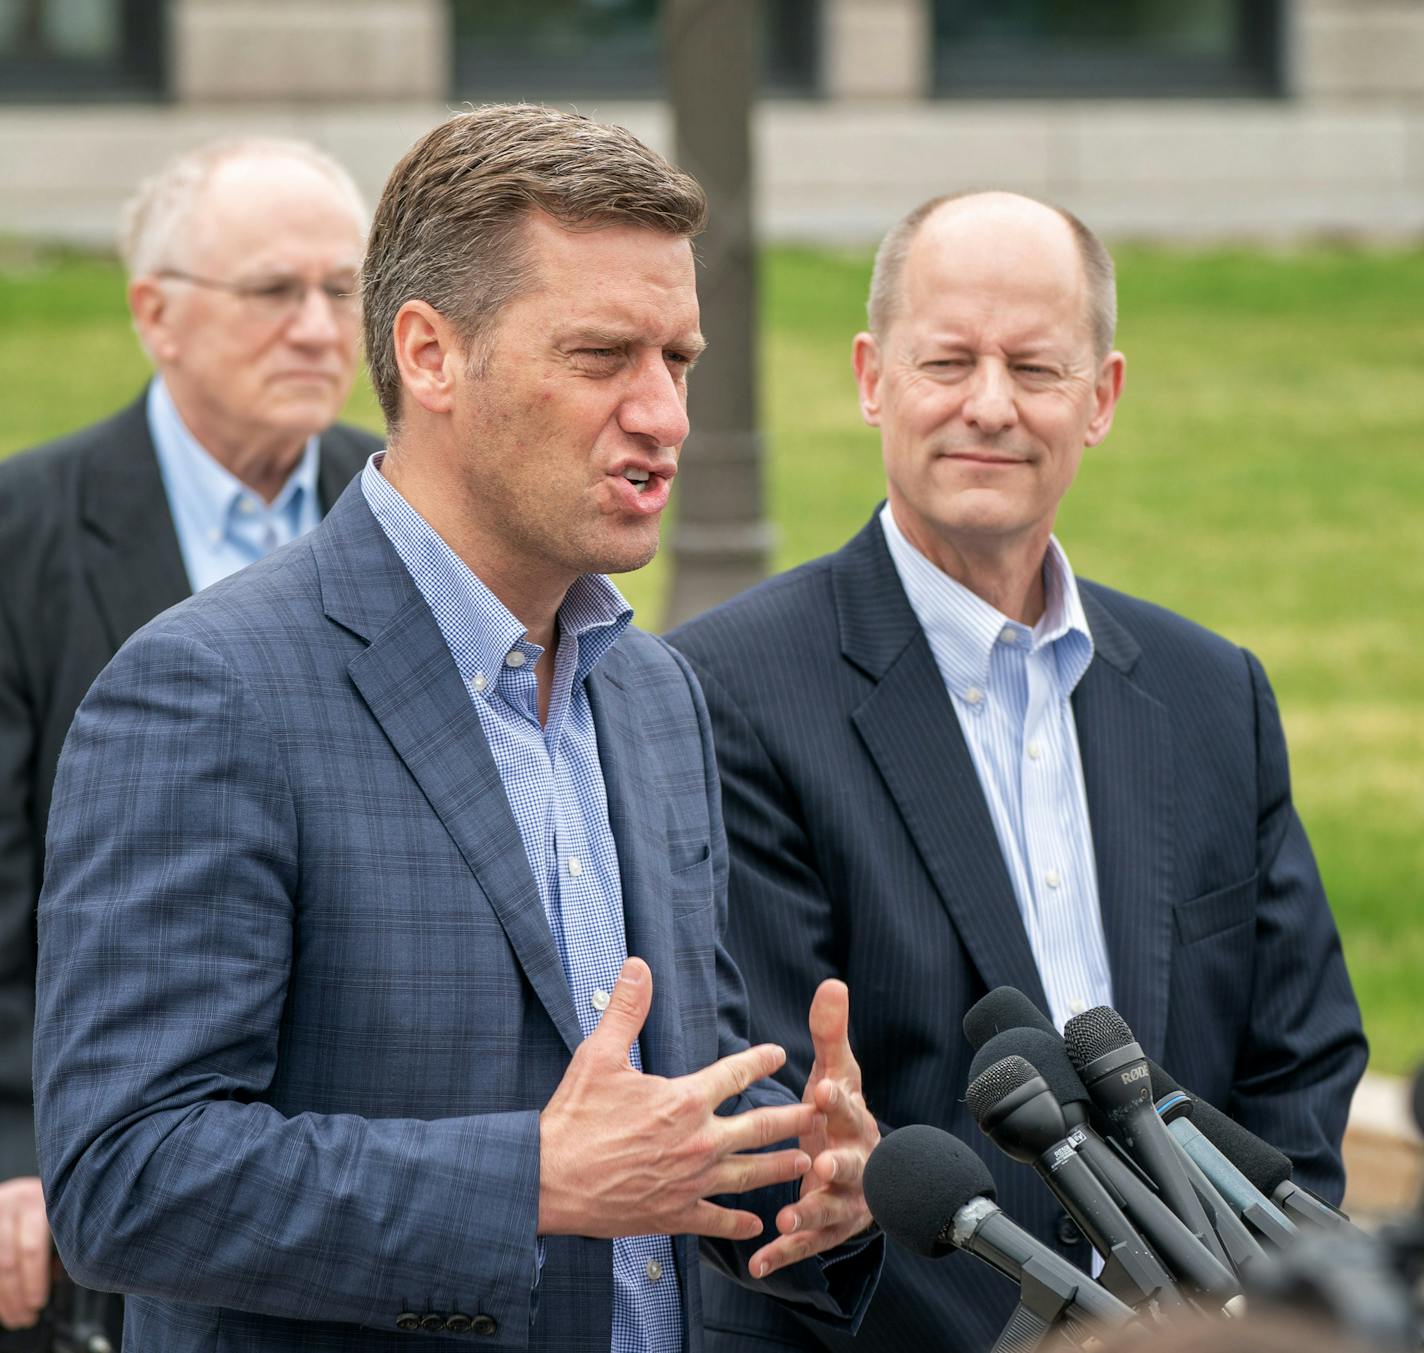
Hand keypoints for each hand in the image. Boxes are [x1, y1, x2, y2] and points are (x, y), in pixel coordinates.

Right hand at [0, 1176, 51, 1329]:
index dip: (34, 1280)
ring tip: (16, 1318)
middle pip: (8, 1263)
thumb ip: (55, 1243)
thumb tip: (56, 1280)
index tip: (38, 1304)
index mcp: (35, 1203)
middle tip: (27, 1318)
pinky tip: (2, 1308)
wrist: (19, 1191)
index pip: (32, 1249)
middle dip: (17, 1296)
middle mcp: (9, 1207)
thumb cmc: (42, 1206)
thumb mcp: (53, 1214)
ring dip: (3, 1300)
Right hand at [539, 957, 818, 1241]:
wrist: (549, 1179)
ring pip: (749, 1174)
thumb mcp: (599, 1055)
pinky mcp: (675, 1215)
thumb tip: (638, 965)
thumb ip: (626, 1010)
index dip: (760, 1061)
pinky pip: (716, 1220)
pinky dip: (739, 1224)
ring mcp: (690, 1182)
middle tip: (817, 1114)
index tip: (780, 1054)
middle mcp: (697, 1141)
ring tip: (803, 1162)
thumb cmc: (574, 1117)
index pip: (735, 1074)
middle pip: (759, 1128)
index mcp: (684, 1099)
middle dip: (792, 1119)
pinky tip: (756, 1226)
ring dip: (779, 1167)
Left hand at [749, 979, 878, 1277]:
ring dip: (812, 1211)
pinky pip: (807, 1244)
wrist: (868, 1169)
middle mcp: (857, 1161)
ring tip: (789, 1214)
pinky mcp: (828, 1230)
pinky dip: (784, 1253)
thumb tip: (831, 983)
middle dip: (839, 1162)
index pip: (849, 1104)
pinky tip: (759, 1261)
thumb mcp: (837, 1071)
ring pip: (832, 1209)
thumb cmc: (840, 1111)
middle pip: (852, 1163)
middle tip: (821, 1161)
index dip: (838, 1098)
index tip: (820, 1089)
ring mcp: (845, 1199)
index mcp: (853, 1119)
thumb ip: (830, 1032)